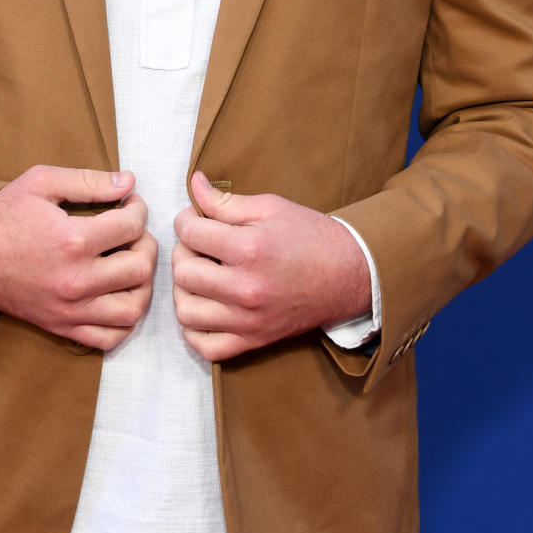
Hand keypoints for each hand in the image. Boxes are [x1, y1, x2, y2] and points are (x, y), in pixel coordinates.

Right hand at [0, 165, 157, 350]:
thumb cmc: (3, 214)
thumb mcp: (41, 182)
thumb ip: (89, 180)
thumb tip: (130, 181)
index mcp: (72, 240)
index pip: (131, 227)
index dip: (138, 209)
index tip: (130, 203)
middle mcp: (74, 280)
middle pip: (139, 268)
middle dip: (145, 244)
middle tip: (134, 232)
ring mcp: (69, 309)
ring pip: (132, 309)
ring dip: (142, 284)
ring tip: (131, 264)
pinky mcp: (61, 327)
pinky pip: (110, 338)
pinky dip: (125, 321)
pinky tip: (119, 295)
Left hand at [171, 171, 371, 361]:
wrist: (349, 274)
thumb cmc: (310, 235)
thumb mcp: (270, 207)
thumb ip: (225, 201)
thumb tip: (194, 184)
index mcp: (250, 249)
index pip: (190, 233)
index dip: (185, 220)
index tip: (194, 219)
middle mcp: (246, 288)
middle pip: (183, 272)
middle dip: (184, 252)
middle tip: (199, 244)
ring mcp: (249, 320)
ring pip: (186, 312)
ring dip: (184, 291)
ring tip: (199, 275)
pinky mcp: (254, 341)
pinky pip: (206, 348)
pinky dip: (194, 331)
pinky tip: (203, 307)